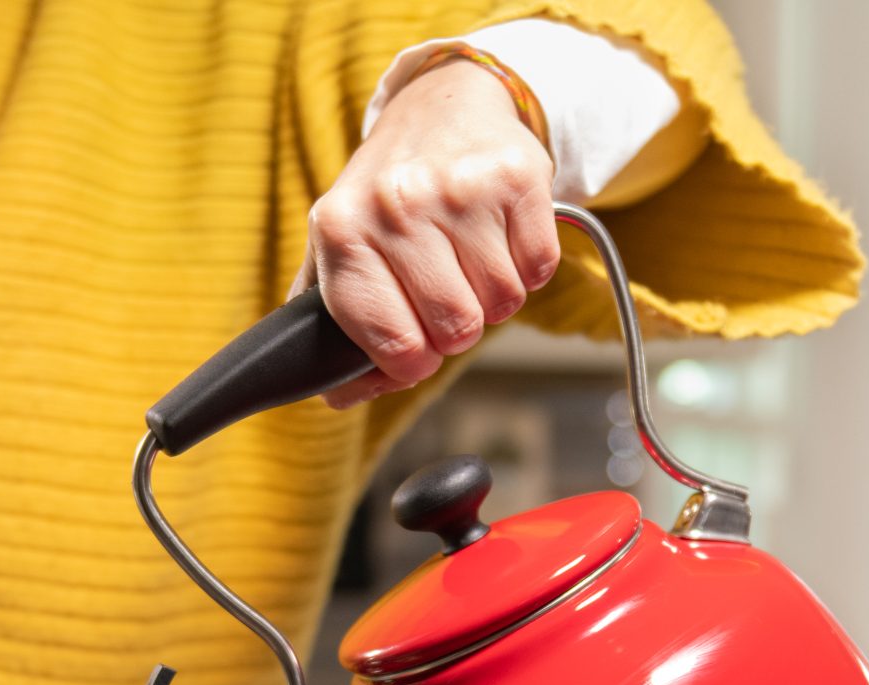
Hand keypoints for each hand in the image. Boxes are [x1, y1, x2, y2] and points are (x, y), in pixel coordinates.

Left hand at [298, 60, 559, 408]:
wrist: (440, 104)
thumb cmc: (386, 195)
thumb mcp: (338, 252)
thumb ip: (330, 333)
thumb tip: (340, 395)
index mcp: (341, 232)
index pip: (395, 347)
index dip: (410, 362)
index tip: (412, 345)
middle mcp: (396, 204)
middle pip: (456, 331)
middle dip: (454, 328)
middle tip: (444, 290)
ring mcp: (459, 187)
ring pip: (501, 304)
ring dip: (492, 297)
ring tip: (468, 256)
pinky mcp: (516, 177)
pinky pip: (538, 270)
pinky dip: (526, 268)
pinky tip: (497, 235)